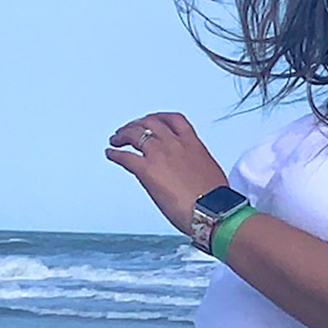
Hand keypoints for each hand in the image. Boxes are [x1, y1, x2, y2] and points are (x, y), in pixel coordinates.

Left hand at [106, 113, 228, 235]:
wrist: (212, 210)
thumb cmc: (216, 198)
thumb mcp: (209, 171)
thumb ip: (195, 163)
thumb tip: (190, 170)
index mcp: (193, 144)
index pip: (174, 120)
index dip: (159, 117)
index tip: (153, 119)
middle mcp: (175, 144)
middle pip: (150, 123)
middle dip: (136, 124)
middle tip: (129, 129)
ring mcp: (159, 155)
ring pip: (134, 134)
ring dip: (122, 135)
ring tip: (116, 139)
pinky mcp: (146, 170)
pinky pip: (124, 156)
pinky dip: (115, 154)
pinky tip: (111, 154)